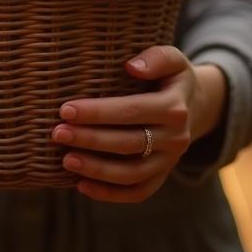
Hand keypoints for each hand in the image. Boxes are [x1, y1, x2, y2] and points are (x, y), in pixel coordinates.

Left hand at [52, 45, 225, 202]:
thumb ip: (157, 58)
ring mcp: (169, 161)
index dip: (98, 112)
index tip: (66, 110)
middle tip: (57, 133)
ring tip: (66, 160)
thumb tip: (132, 66)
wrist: (194, 107)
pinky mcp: (162, 176)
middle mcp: (176, 138)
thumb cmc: (170, 78)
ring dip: (97, 170)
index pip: (132, 111)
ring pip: (132, 173)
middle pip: (128, 144)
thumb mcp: (173, 59)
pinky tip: (81, 186)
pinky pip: (138, 192)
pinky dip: (110, 194)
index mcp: (175, 107)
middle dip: (90, 140)